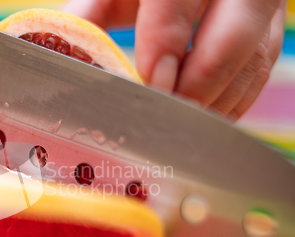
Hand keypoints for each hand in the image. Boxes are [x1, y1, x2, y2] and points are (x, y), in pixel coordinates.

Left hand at [63, 0, 286, 120]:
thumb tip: (61, 50)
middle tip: (165, 120)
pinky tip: (203, 121)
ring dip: (216, 103)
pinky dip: (232, 103)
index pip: (177, 3)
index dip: (163, 47)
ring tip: (180, 130)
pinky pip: (260, 74)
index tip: (148, 87)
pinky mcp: (269, 35)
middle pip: (231, 38)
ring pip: (252, 61)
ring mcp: (260, 12)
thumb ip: (93, 13)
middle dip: (198, 85)